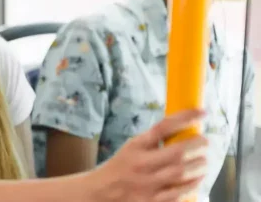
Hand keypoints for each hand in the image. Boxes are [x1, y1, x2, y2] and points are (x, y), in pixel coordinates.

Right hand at [92, 109, 207, 201]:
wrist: (101, 191)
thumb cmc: (120, 167)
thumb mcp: (132, 147)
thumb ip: (152, 140)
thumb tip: (183, 128)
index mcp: (136, 146)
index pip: (163, 127)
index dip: (185, 117)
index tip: (201, 112)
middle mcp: (141, 164)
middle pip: (176, 152)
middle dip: (197, 145)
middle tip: (205, 142)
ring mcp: (147, 184)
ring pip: (181, 173)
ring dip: (198, 166)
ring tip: (204, 161)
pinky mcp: (152, 201)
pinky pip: (178, 194)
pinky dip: (192, 185)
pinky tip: (198, 179)